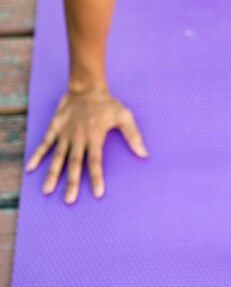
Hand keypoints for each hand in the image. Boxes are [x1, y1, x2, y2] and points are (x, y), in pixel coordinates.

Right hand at [24, 88, 148, 203]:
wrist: (86, 87)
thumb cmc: (107, 104)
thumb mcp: (124, 116)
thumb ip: (133, 136)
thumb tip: (144, 154)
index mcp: (95, 136)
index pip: (95, 161)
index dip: (96, 177)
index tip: (97, 193)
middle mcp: (78, 138)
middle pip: (75, 163)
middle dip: (71, 182)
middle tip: (69, 200)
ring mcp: (65, 133)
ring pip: (58, 157)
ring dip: (52, 174)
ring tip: (47, 190)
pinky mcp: (55, 127)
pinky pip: (45, 143)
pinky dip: (37, 155)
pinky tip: (31, 168)